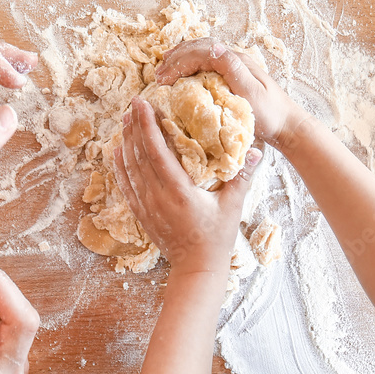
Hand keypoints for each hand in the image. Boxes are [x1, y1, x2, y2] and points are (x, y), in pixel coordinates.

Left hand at [114, 97, 261, 274]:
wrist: (196, 269)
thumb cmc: (216, 239)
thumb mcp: (232, 207)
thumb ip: (242, 177)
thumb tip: (256, 151)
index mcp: (178, 191)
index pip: (157, 151)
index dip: (148, 125)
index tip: (144, 104)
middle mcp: (157, 196)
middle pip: (139, 154)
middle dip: (135, 126)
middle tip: (133, 104)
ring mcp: (146, 206)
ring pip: (130, 168)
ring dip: (126, 141)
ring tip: (125, 120)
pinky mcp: (141, 214)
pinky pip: (125, 185)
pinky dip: (119, 166)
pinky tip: (117, 151)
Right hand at [154, 38, 310, 150]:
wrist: (288, 125)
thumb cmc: (270, 114)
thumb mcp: (251, 94)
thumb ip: (233, 70)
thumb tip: (213, 48)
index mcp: (237, 61)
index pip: (202, 51)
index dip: (179, 62)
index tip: (164, 80)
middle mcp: (234, 59)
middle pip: (199, 47)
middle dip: (175, 58)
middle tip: (158, 76)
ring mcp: (234, 66)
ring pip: (201, 52)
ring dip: (180, 59)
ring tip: (164, 71)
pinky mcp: (232, 76)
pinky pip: (206, 63)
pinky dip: (189, 65)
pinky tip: (181, 76)